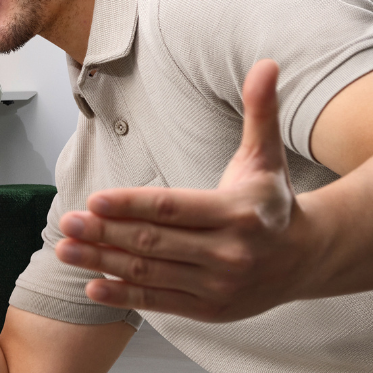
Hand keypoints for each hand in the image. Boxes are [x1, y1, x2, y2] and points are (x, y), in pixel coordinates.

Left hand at [55, 60, 307, 322]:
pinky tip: (92, 286)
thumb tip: (265, 64)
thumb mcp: (267, 156)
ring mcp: (218, 285)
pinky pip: (160, 302)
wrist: (308, 258)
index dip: (131, 204)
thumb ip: (261, 111)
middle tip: (67, 222)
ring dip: (103, 262)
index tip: (94, 199)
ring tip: (64, 250)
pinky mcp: (210, 309)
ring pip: (150, 273)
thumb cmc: (273, 202)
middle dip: (105, 233)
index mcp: (236, 212)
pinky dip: (124, 297)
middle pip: (155, 242)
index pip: (173, 207)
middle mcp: (228, 252)